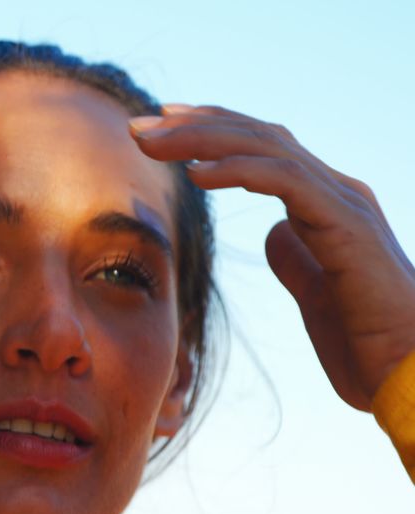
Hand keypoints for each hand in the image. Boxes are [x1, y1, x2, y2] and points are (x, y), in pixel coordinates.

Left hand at [129, 104, 414, 411]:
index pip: (262, 148)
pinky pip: (285, 181)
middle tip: (141, 124)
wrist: (411, 374)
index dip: (210, 134)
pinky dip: (237, 170)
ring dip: (203, 139)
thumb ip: (296, 257)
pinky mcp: (347, 225)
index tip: (161, 129)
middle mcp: (337, 192)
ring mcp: (345, 203)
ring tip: (153, 141)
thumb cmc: (367, 341)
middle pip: (258, 137)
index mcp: (326, 204)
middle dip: (195, 126)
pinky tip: (194, 175)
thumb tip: (272, 233)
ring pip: (267, 147)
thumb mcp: (315, 293)